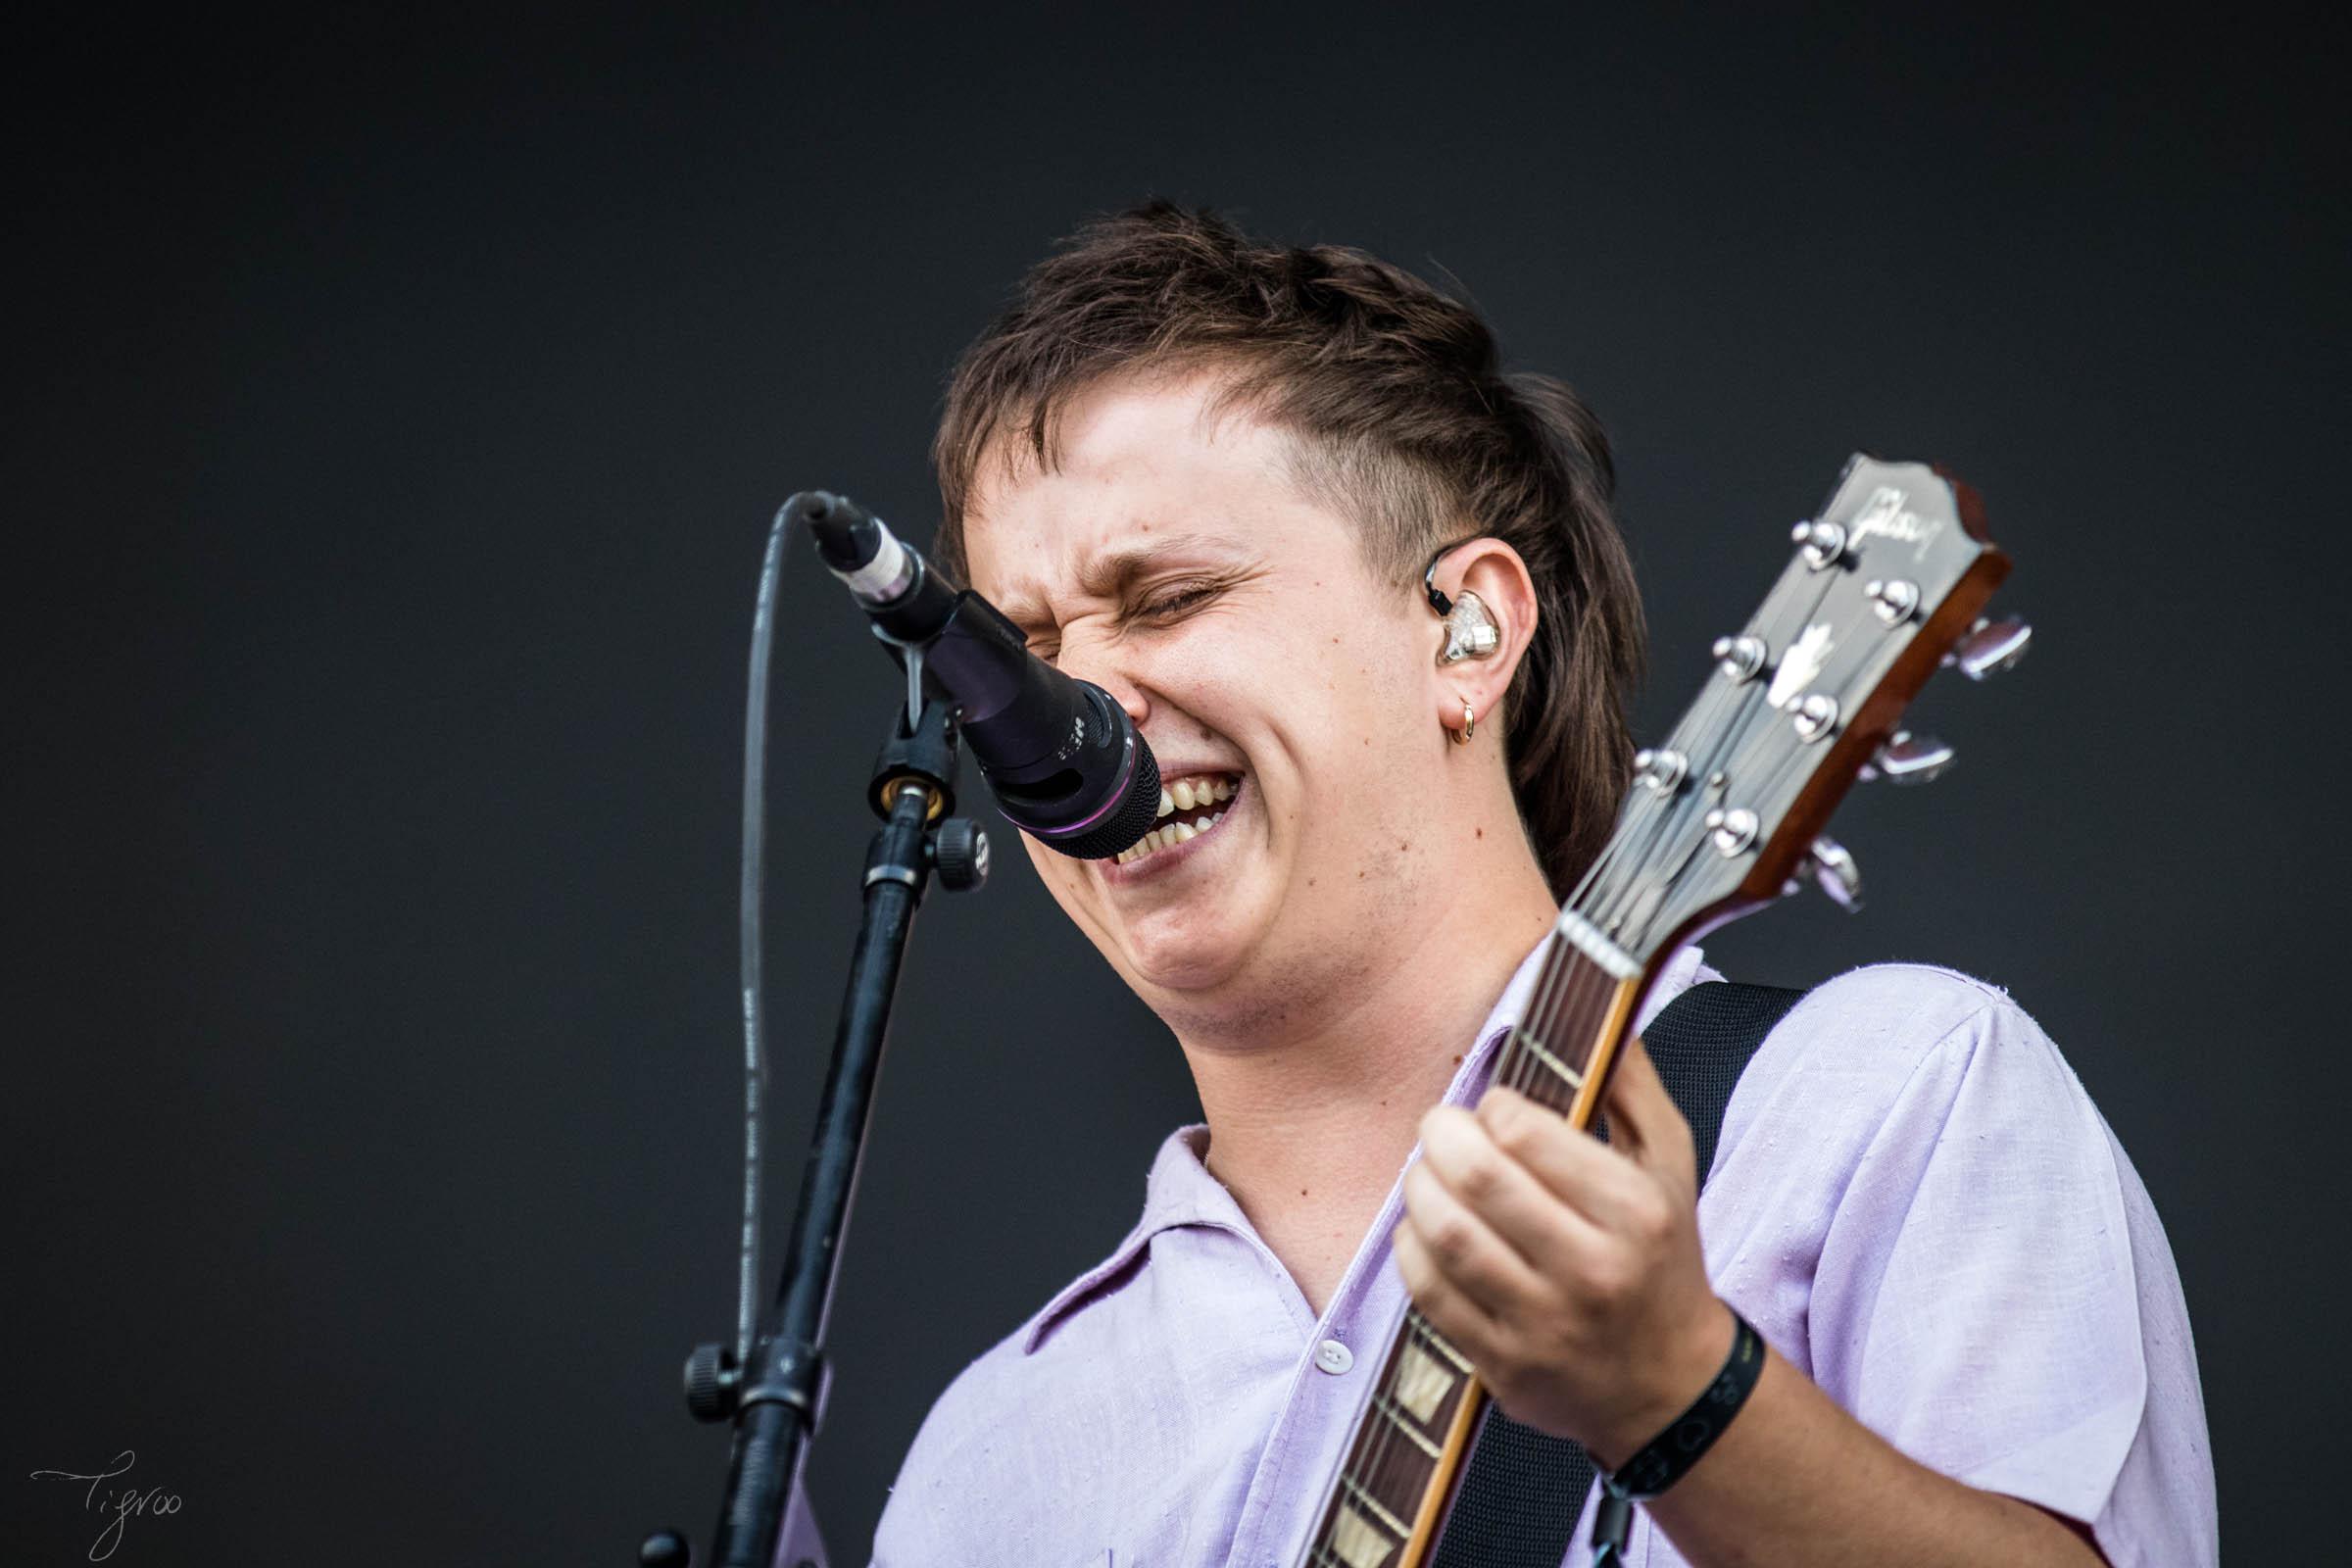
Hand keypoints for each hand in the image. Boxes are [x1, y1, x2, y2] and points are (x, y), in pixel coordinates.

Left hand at [1392, 1037, 1733, 1467]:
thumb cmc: (1661, 1257)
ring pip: (1446, 1236)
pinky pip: (1428, 1293)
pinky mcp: (1505, 1367)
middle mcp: (1593, 1272)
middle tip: (1439, 1127)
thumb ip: (1631, 1084)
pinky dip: (1412, 1248)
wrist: (1669, 1383)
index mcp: (1634, 1212)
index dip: (1492, 1107)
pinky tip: (1426, 1230)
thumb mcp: (1670, 1163)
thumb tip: (1599, 1007)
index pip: (1526, 1133)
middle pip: (1478, 1180)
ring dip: (1419, 1189)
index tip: (1493, 1108)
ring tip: (1428, 1174)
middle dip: (1440, 1137)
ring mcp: (1545, 1326)